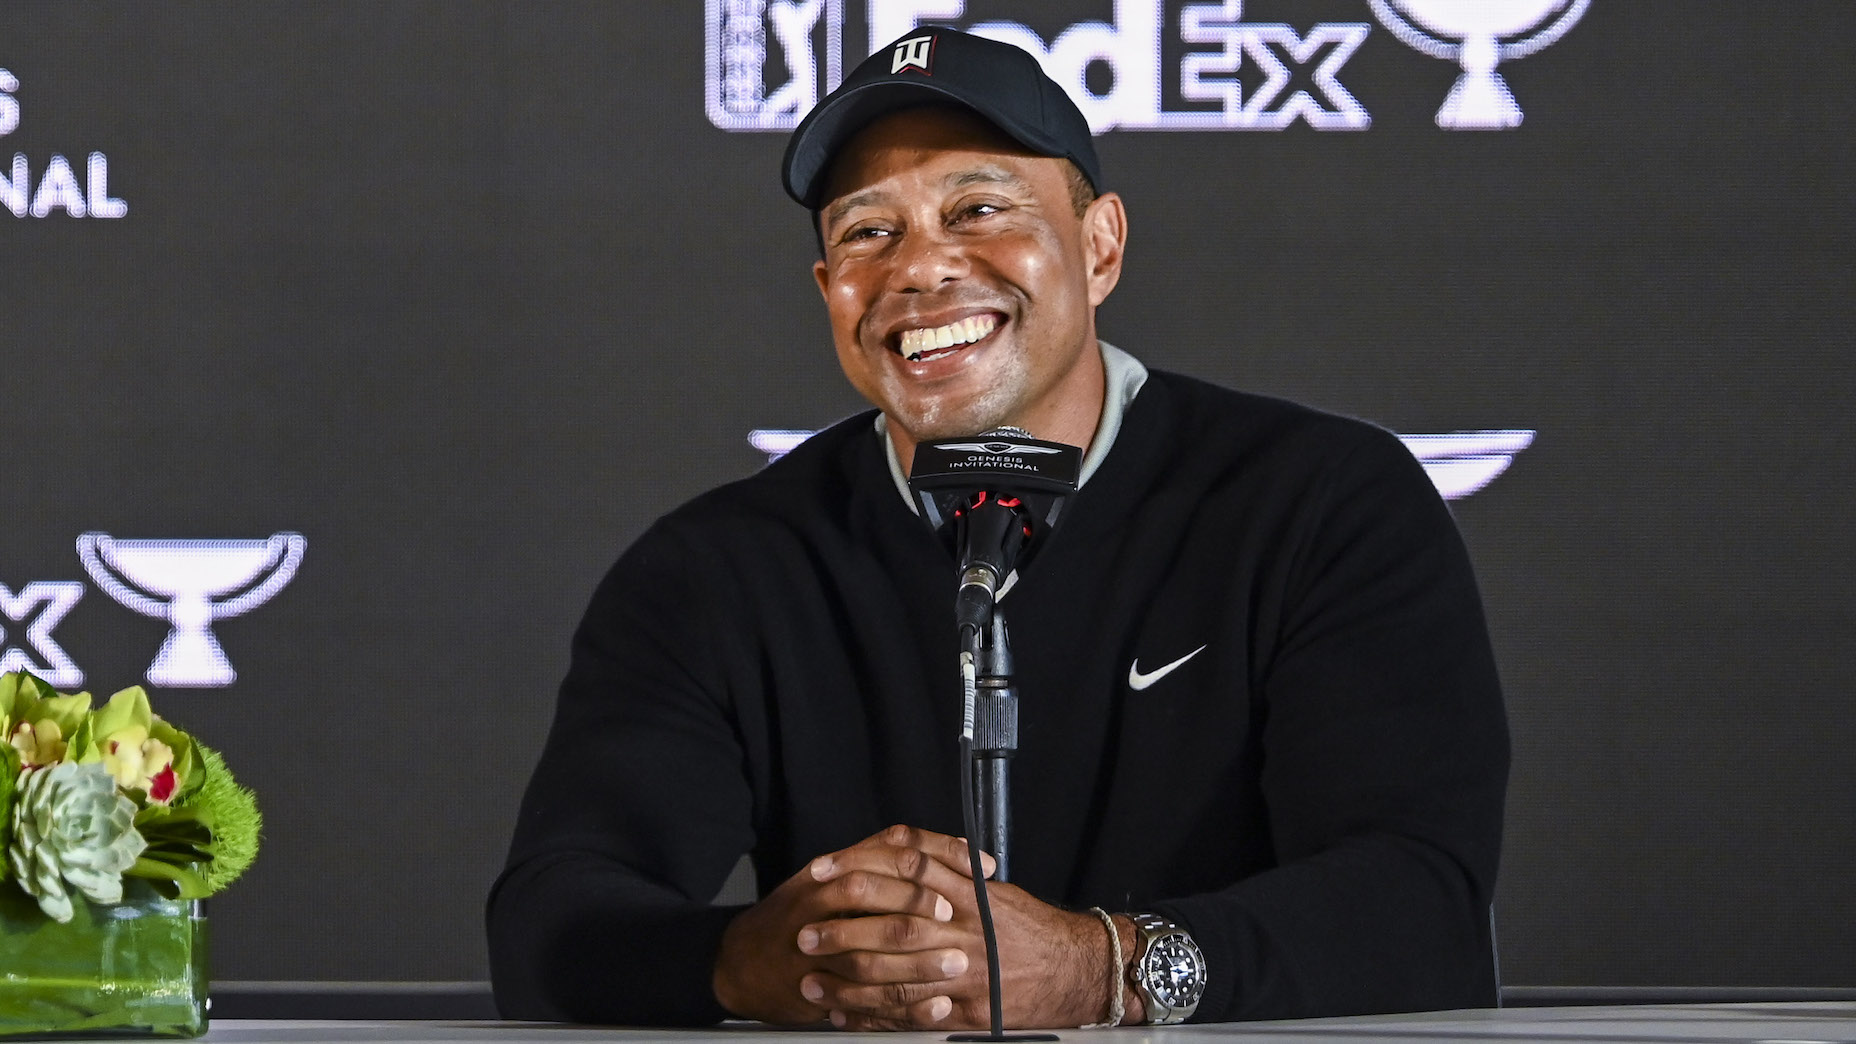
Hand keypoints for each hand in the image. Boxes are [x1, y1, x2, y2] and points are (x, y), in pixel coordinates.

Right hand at [710, 825, 988, 1024]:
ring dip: (918, 960)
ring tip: (958, 963)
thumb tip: (929, 849)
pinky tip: (936, 1008)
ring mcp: (815, 950)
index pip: (889, 849)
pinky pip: (867, 1002)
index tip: (974, 866)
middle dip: (920, 905)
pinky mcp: (818, 991)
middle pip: (872, 896)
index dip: (937, 854)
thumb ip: (871, 859)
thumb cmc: (794, 915)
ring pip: (869, 953)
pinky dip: (905, 1007)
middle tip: (957, 916)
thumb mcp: (825, 875)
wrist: (741, 961)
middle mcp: (819, 902)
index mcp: (831, 870)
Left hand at [797, 827, 1123, 1030]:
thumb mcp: (993, 890)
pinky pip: (912, 1018)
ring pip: (895, 979)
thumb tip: (902, 855)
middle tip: (804, 932)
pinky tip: (845, 1016)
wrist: (1077, 970)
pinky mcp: (967, 1014)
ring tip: (810, 981)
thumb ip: (950, 873)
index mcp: (968, 896)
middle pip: (891, 928)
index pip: (905, 871)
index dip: (859, 867)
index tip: (823, 873)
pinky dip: (874, 1019)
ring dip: (847, 982)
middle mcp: (964, 933)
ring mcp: (965, 977)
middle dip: (842, 932)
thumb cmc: (1031, 928)